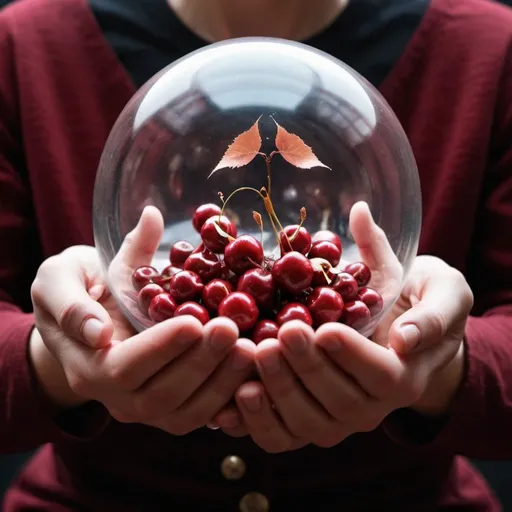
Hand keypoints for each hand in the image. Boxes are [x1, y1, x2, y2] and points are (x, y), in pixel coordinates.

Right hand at [30, 206, 255, 434]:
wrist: (85, 324)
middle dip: (201, 362)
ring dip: (222, 383)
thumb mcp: (60, 279)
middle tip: (233, 328)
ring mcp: (148, 410)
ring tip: (251, 347)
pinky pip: (204, 415)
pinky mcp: (173, 409)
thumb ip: (85, 280)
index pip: (124, 368)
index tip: (193, 321)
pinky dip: (231, 399)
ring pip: (187, 412)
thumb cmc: (73, 294)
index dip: (160, 348)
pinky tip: (255, 372)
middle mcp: (118, 399)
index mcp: (88, 367)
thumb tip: (123, 254)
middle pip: (162, 394)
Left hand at [213, 202, 472, 451]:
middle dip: (307, 368)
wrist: (400, 329)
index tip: (326, 329)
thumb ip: (432, 310)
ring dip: (280, 391)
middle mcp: (371, 408)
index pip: (381, 376)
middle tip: (282, 333)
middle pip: (340, 402)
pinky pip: (282, 435)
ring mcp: (336, 419)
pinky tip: (237, 392)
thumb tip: (406, 336)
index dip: (352, 357)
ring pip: (308, 423)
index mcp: (404, 377)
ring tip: (258, 352)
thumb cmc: (420, 302)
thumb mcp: (442, 293)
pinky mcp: (307, 419)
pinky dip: (257, 421)